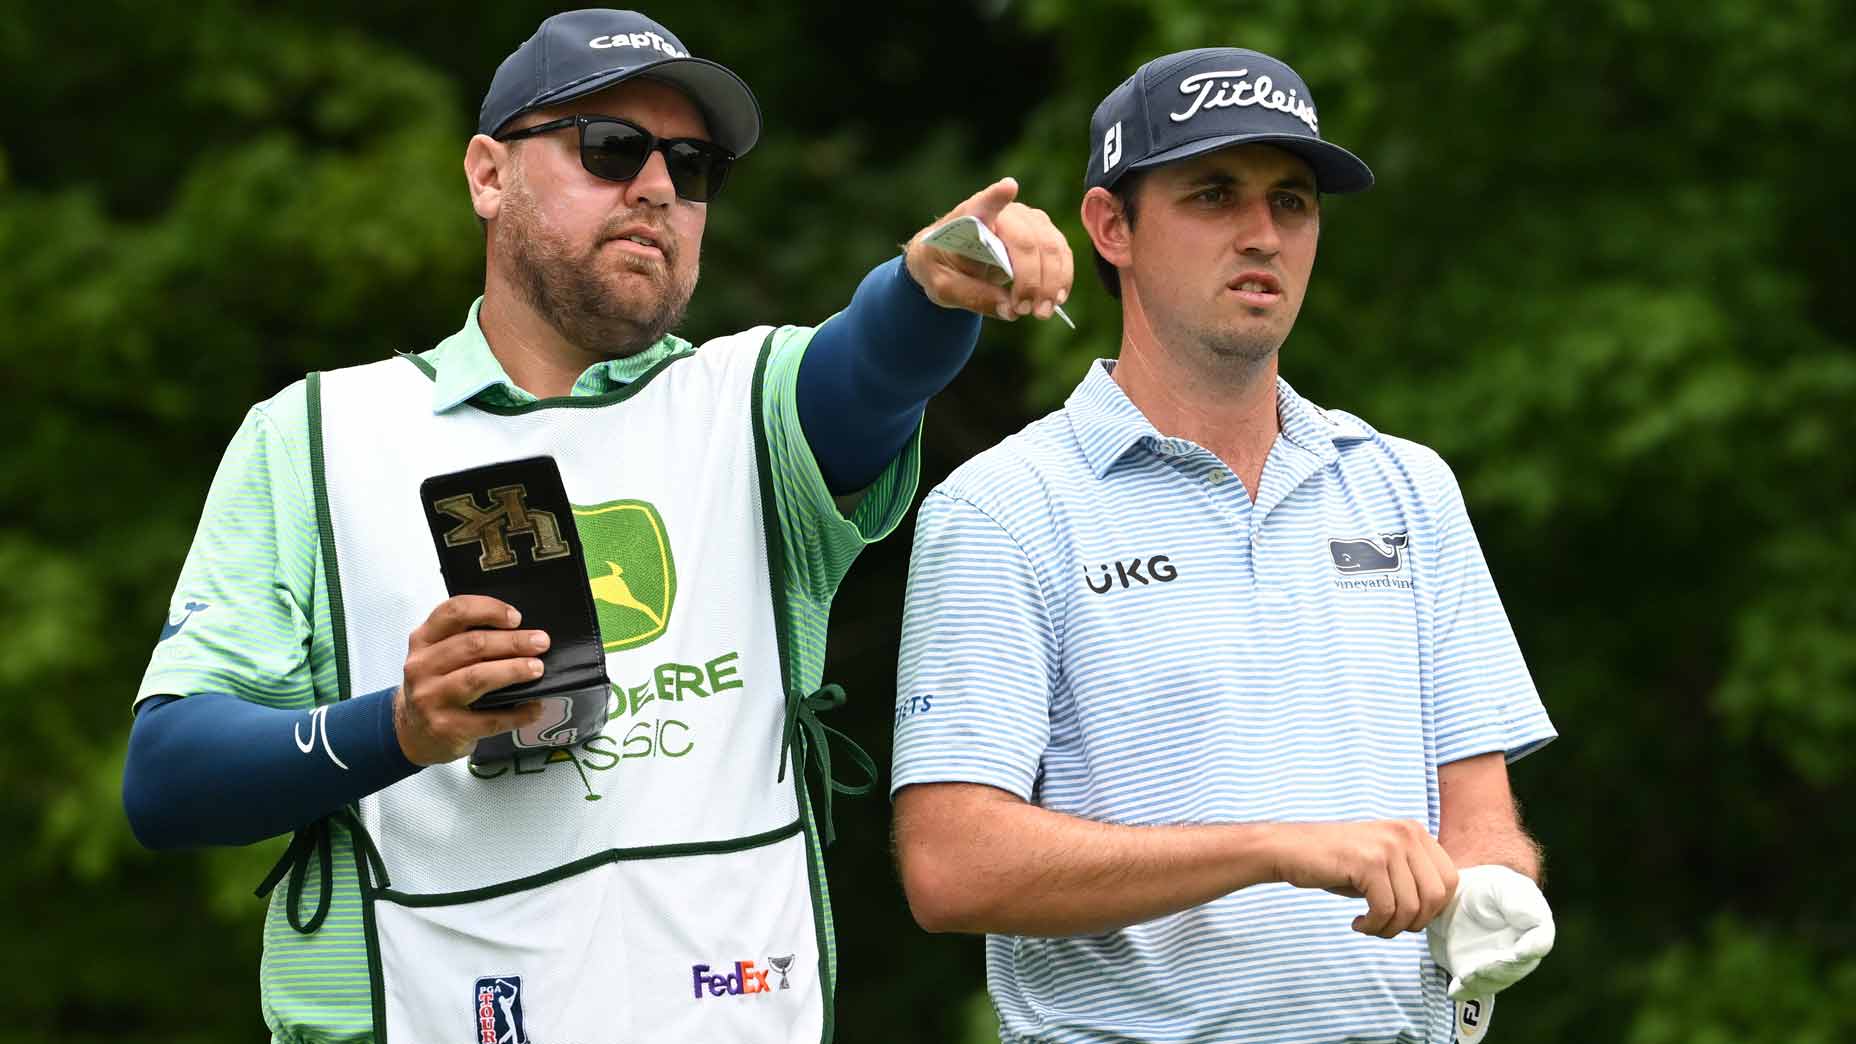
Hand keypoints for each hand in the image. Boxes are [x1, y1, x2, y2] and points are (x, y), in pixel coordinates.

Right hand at [394, 596, 548, 765]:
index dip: (489, 610)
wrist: (413, 733)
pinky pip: (489, 719)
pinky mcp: (445, 728)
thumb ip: (466, 639)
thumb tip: (523, 632)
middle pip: (473, 645)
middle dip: (513, 641)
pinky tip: (534, 707)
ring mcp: (430, 698)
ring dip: (513, 670)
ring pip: (477, 677)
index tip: (516, 617)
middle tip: (541, 642)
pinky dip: (517, 713)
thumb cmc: (437, 686)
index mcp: (423, 640)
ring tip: (537, 668)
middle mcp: (422, 667)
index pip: (454, 612)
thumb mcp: (439, 655)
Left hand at [904, 177, 1073, 321]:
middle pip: (1028, 242)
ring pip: (1052, 247)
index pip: (984, 203)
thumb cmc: (944, 266)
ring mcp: (1028, 218)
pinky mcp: (1043, 231)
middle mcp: (1004, 211)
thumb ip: (973, 296)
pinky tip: (1055, 300)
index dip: (997, 196)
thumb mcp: (943, 287)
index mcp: (970, 217)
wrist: (951, 259)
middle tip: (1027, 312)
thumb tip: (1012, 310)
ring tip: (1041, 313)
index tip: (1008, 187)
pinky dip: (1062, 279)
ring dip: (1052, 283)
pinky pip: (1061, 253)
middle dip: (1033, 280)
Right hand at [1274, 820, 1459, 937]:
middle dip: (1414, 922)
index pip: (1450, 880)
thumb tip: (1438, 910)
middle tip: (1388, 926)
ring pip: (1411, 908)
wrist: (1289, 849)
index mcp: (1414, 831)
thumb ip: (1411, 876)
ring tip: (1370, 925)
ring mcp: (1388, 846)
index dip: (1432, 910)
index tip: (1406, 918)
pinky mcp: (1368, 862)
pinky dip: (1374, 925)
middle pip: (1437, 897)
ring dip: (1390, 928)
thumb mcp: (1382, 862)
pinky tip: (1358, 923)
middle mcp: (1406, 834)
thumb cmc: (1334, 861)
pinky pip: (1386, 910)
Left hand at [1427, 864, 1555, 999]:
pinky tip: (1455, 990)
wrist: (1459, 899)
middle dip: (1499, 969)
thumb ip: (1517, 900)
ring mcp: (1500, 965)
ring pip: (1497, 980)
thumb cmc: (1486, 887)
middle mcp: (1522, 951)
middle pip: (1517, 967)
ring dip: (1482, 981)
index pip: (1540, 942)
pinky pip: (1475, 988)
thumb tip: (1531, 920)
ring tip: (1465, 976)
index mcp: (1534, 926)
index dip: (1530, 949)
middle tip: (1480, 968)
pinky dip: (1465, 991)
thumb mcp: (1502, 885)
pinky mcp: (1478, 973)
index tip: (1516, 953)